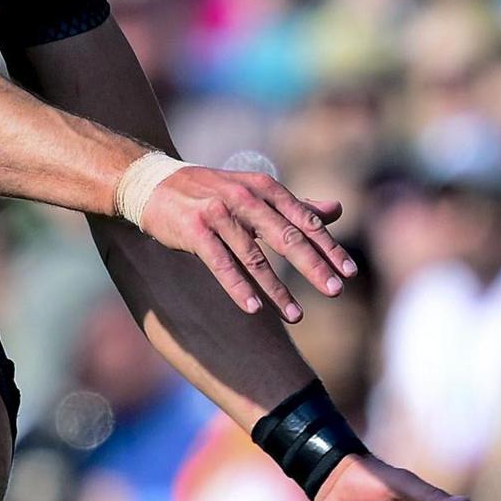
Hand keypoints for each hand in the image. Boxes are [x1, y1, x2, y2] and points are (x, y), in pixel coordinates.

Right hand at [133, 164, 357, 321]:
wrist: (151, 183)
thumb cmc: (209, 192)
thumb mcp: (254, 192)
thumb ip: (295, 205)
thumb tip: (338, 209)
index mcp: (264, 188)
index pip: (305, 220)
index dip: (328, 247)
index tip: (350, 273)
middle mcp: (245, 197)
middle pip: (287, 237)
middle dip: (314, 266)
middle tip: (335, 291)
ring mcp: (219, 213)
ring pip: (255, 256)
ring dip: (277, 289)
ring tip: (297, 316)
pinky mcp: (195, 229)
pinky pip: (221, 263)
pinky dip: (238, 287)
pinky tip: (253, 309)